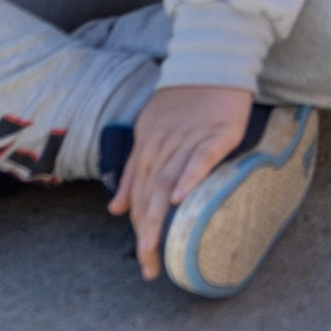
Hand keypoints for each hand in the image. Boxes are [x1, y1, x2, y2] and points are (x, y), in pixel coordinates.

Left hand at [109, 82, 258, 278]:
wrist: (210, 62)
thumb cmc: (182, 101)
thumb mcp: (148, 131)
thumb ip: (132, 170)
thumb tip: (115, 208)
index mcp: (146, 149)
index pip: (138, 196)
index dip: (138, 230)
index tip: (145, 260)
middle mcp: (162, 148)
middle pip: (150, 197)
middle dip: (147, 235)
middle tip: (150, 268)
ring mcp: (188, 141)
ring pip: (169, 184)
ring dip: (160, 218)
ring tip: (156, 249)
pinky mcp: (215, 133)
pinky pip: (200, 159)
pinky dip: (189, 178)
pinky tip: (182, 200)